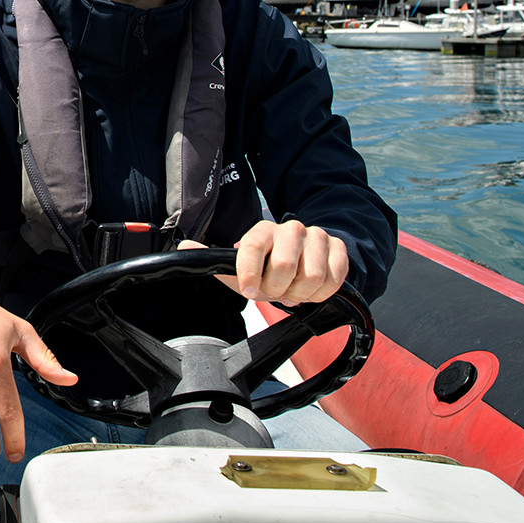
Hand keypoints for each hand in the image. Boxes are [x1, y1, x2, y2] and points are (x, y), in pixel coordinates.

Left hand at [179, 218, 347, 304]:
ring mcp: (317, 236)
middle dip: (278, 290)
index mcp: (262, 231)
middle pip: (284, 266)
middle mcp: (290, 228)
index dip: (250, 273)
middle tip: (276, 292)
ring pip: (311, 276)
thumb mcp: (239, 268)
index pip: (252, 247)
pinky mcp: (339, 248)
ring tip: (294, 291)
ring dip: (301, 294)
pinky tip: (313, 290)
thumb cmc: (268, 269)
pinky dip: (322, 293)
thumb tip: (184, 247)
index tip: (250, 292)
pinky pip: (334, 278)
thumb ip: (214, 259)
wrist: (306, 263)